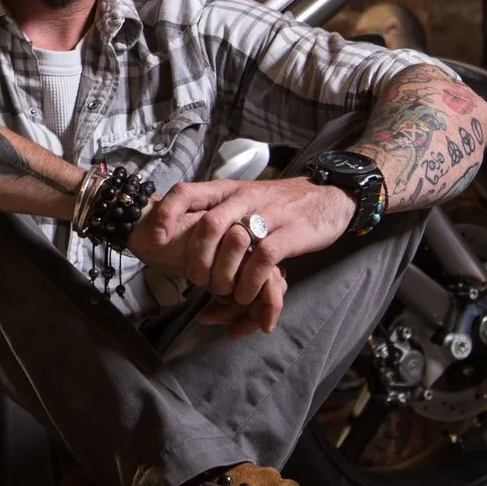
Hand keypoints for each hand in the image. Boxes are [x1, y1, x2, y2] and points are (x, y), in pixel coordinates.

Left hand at [128, 177, 354, 339]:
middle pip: (208, 223)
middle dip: (197, 257)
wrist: (330, 195)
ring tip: (220, 292)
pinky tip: (245, 295)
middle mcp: (244, 198)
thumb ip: (215, 211)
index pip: (188, 191)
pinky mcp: (291, 233)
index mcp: (227, 190)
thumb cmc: (279, 203)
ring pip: (233, 239)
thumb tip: (172, 226)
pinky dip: (249, 280)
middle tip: (196, 281)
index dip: (167, 213)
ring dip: (222, 273)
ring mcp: (268, 215)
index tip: (156, 239)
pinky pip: (263, 258)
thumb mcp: (243, 198)